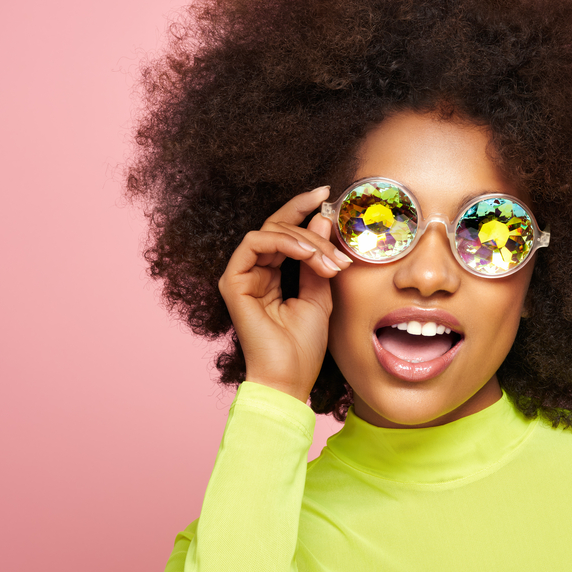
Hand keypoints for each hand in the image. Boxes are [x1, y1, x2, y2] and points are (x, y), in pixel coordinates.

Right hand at [217, 186, 351, 401]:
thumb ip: (319, 259)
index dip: (303, 208)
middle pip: (278, 225)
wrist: (290, 377)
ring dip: (305, 239)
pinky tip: (308, 255)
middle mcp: (254, 271)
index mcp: (273, 274)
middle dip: (311, 224)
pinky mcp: (233, 282)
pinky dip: (285, 242)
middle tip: (338, 239)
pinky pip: (255, 243)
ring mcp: (241, 275)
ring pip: (270, 231)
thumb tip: (322, 220)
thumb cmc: (304, 345)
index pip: (286, 231)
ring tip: (328, 260)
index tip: (328, 193)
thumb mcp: (322, 294)